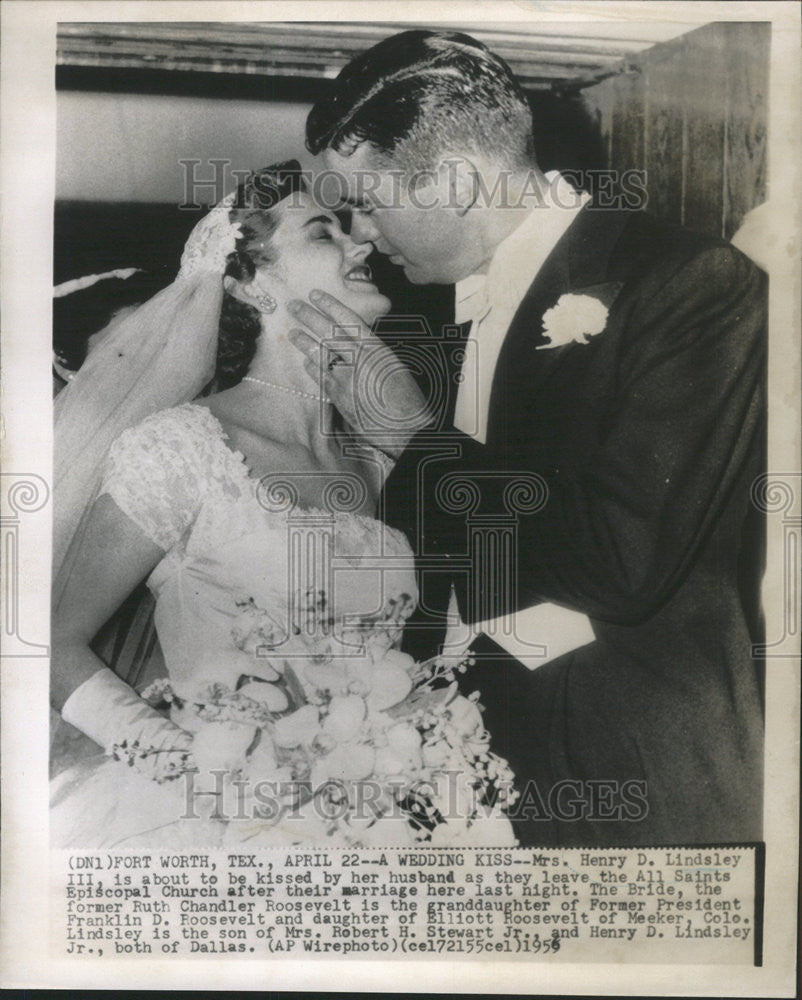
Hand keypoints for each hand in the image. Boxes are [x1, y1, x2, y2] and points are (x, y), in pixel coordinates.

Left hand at [288, 290, 432, 455]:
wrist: (404, 428)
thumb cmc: (406, 397)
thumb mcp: (394, 365)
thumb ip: (373, 352)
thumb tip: (357, 343)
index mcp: (375, 348)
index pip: (347, 320)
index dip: (330, 305)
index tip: (315, 295)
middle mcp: (358, 360)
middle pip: (327, 333)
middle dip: (308, 317)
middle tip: (293, 306)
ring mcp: (345, 378)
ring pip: (319, 354)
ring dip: (304, 342)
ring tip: (292, 333)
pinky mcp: (338, 396)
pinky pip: (320, 377)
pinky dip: (312, 367)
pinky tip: (306, 362)